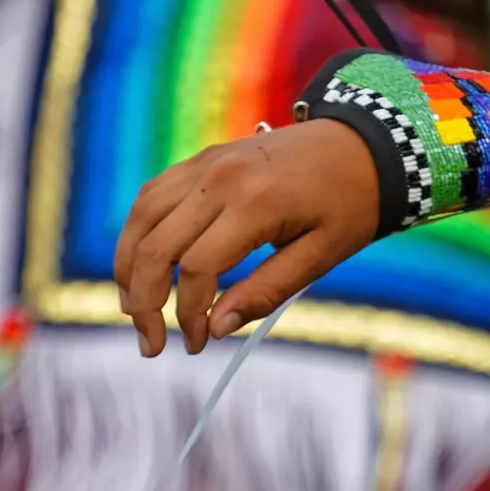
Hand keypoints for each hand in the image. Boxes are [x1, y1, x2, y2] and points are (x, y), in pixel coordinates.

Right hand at [113, 119, 380, 355]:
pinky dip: (138, 234)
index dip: (188, 313)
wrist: (361, 146)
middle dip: (145, 303)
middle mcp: (219, 179)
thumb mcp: (322, 256)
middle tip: (151, 345)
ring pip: (142, 219)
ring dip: (128, 269)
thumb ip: (267, 292)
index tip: (198, 344)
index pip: (195, 268)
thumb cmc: (349, 204)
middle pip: (154, 246)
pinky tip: (142, 266)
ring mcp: (205, 163)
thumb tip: (217, 329)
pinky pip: (152, 197)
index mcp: (255, 203)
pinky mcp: (201, 160)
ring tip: (135, 311)